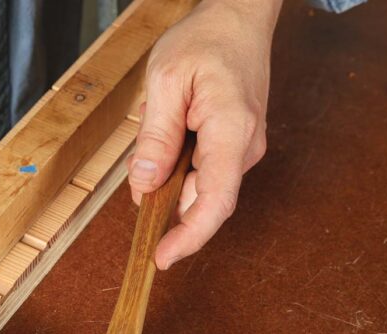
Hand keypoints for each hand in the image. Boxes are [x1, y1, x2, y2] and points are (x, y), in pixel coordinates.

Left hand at [129, 0, 282, 268]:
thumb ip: (156, 136)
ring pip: (203, 188)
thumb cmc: (206, 40)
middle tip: (140, 188)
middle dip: (169, 208)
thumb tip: (145, 184)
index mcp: (231, 131)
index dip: (189, 237)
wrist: (238, 20)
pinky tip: (167, 149)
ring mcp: (244, 148)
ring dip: (172, 185)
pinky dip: (180, 173)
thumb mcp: (166, 81)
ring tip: (154, 149)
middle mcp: (245, 147)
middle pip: (206, 200)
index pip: (215, 202)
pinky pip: (206, 173)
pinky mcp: (236, 146)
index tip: (162, 257)